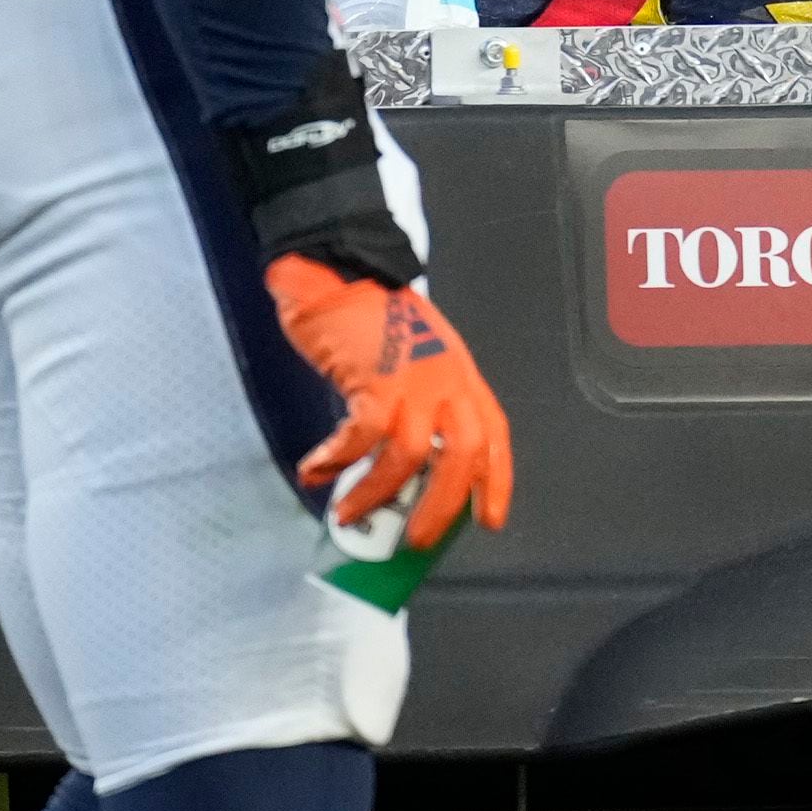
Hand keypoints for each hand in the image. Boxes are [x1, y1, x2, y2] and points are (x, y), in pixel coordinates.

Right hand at [264, 254, 516, 551]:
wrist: (339, 270)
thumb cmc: (371, 316)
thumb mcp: (414, 360)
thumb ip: (419, 404)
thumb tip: (403, 466)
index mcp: (461, 377)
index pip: (493, 435)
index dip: (496, 481)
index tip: (491, 520)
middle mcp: (447, 380)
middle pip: (463, 453)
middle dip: (443, 505)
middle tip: (414, 540)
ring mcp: (414, 378)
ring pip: (411, 453)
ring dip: (377, 492)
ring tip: (347, 514)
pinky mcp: (374, 378)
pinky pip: (362, 436)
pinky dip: (338, 461)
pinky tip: (315, 470)